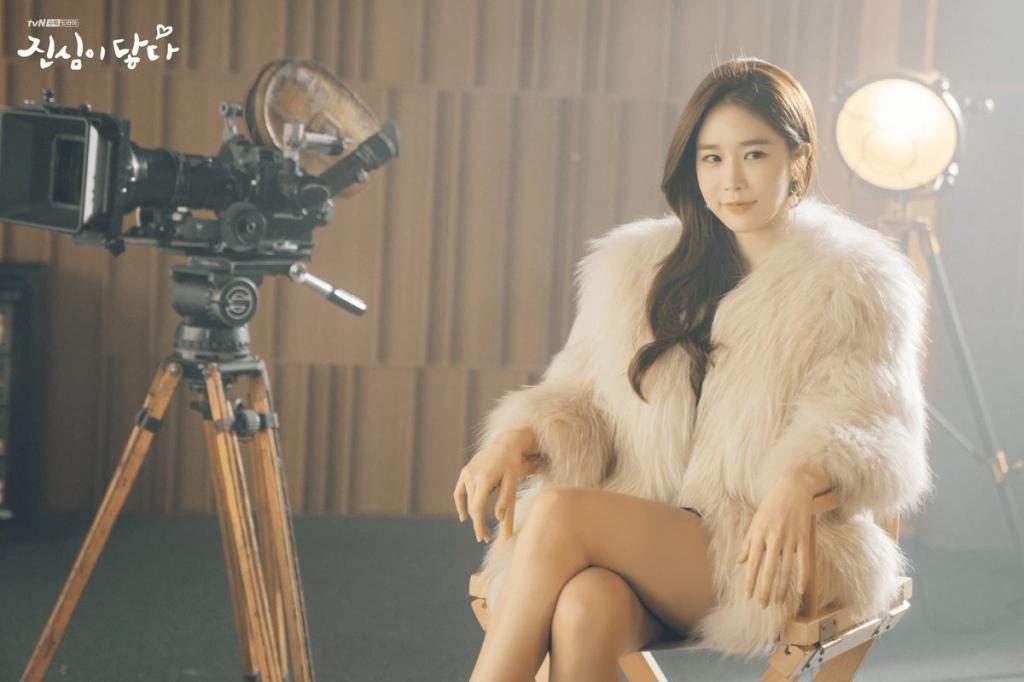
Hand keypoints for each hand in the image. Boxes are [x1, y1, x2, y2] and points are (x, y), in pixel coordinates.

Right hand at [453, 429, 535, 543]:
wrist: (505, 444)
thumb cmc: (512, 465)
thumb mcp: (513, 483)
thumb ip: (506, 503)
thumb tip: (500, 522)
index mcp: (485, 478)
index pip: (478, 508)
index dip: (479, 525)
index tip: (482, 538)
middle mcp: (472, 475)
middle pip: (473, 507)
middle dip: (479, 524)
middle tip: (488, 538)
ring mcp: (466, 473)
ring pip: (469, 501)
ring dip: (475, 515)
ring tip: (485, 529)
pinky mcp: (465, 472)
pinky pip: (459, 492)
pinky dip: (461, 505)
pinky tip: (464, 517)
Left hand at [737, 476, 814, 607]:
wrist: (792, 488)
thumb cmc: (771, 506)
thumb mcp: (755, 522)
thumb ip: (748, 543)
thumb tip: (740, 562)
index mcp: (759, 534)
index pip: (752, 563)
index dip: (750, 581)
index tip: (748, 596)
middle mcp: (773, 538)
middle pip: (768, 570)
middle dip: (764, 590)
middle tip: (762, 605)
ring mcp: (790, 539)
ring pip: (785, 570)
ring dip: (781, 588)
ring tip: (777, 601)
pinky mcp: (804, 538)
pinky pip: (803, 562)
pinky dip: (802, 578)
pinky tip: (799, 591)